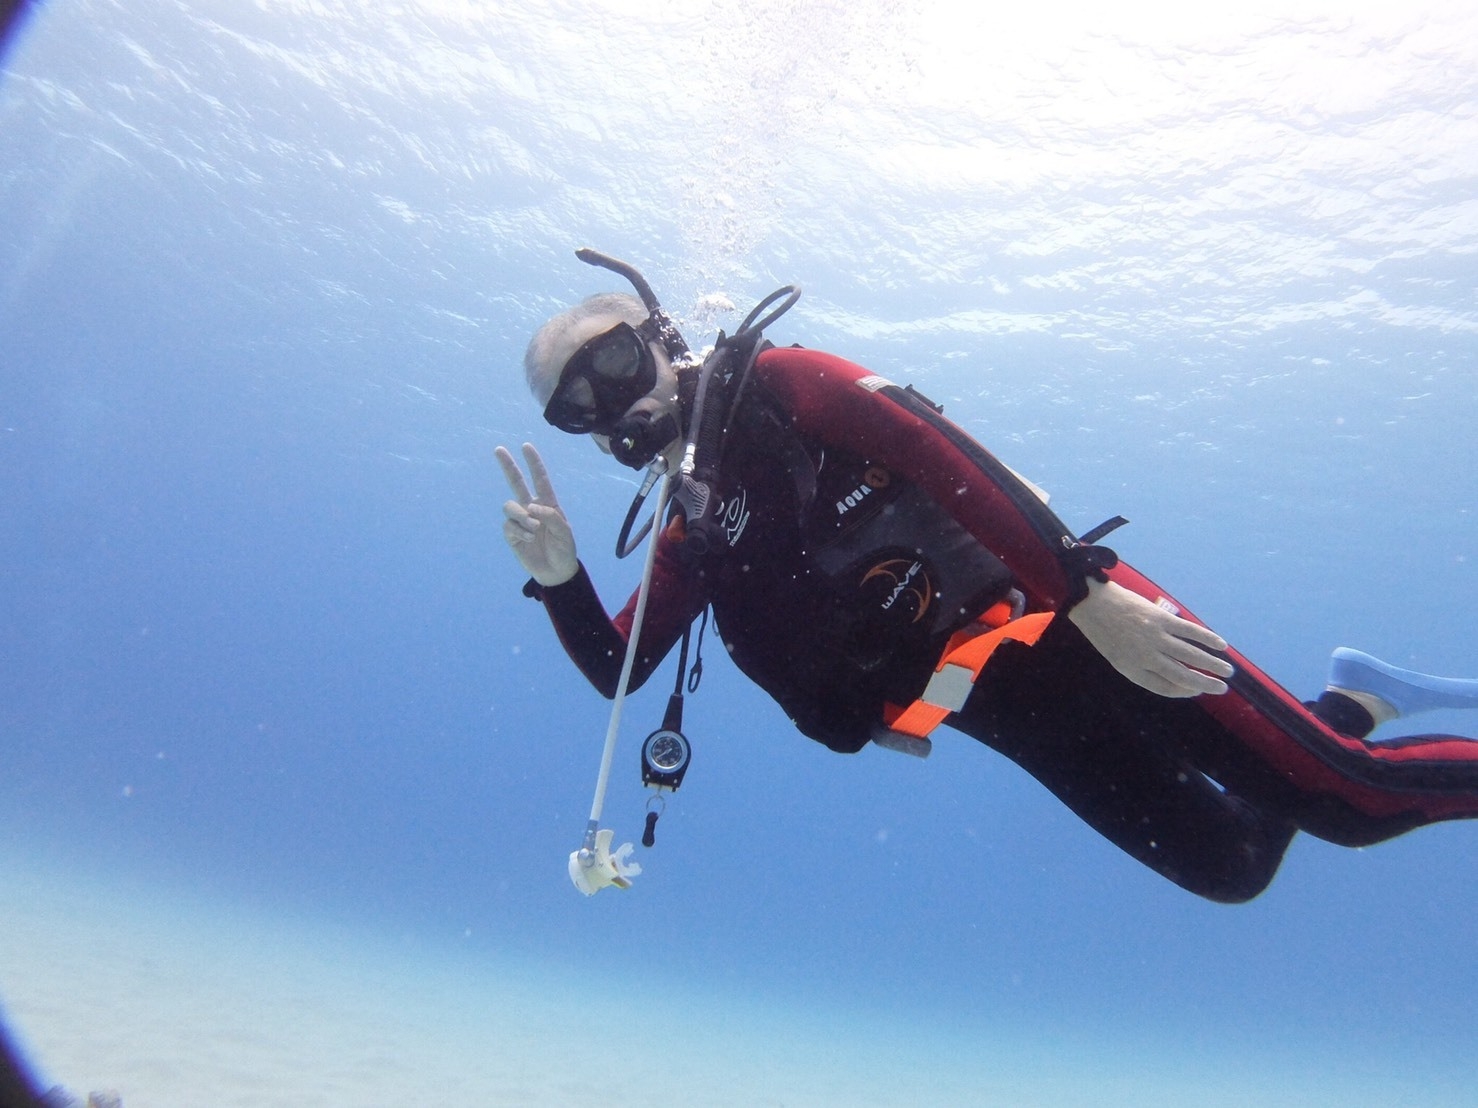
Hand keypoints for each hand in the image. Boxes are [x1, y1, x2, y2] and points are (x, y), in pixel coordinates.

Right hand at [495, 442, 577, 586]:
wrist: (555, 571)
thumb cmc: (564, 549)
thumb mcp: (564, 532)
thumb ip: (550, 516)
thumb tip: (530, 507)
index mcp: (547, 503)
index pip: (540, 479)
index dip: (533, 463)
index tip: (526, 446)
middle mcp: (531, 508)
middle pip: (516, 482)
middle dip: (508, 466)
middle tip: (498, 449)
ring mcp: (520, 520)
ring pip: (510, 506)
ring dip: (521, 516)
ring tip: (534, 529)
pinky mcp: (512, 534)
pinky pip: (508, 525)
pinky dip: (518, 531)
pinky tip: (529, 539)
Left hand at [1067, 577, 1233, 697]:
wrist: (1091, 603)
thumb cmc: (1103, 630)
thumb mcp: (1117, 656)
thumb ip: (1141, 665)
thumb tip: (1171, 668)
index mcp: (1132, 670)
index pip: (1164, 687)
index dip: (1183, 692)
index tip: (1197, 691)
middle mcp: (1145, 657)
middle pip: (1182, 675)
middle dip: (1205, 683)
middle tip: (1222, 688)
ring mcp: (1154, 637)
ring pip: (1190, 655)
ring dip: (1212, 664)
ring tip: (1227, 671)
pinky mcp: (1160, 619)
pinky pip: (1189, 631)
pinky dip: (1207, 638)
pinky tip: (1221, 645)